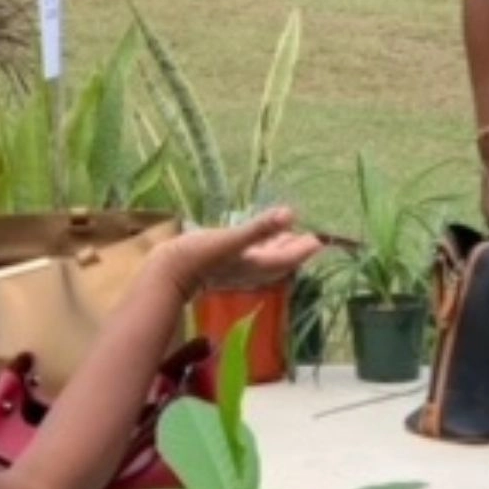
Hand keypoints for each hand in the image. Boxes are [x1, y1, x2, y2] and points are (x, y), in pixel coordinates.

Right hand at [153, 209, 323, 302]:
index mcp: (260, 265)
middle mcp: (253, 269)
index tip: (323, 237)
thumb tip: (290, 214)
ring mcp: (239, 268)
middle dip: (297, 247)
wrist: (166, 274)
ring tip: (291, 231)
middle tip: (313, 234)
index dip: (307, 247)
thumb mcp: (231, 240)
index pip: (292, 257)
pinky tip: (258, 236)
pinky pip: (253, 254)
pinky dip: (263, 244)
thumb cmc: (199, 257)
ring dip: (280, 245)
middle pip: (282, 258)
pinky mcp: (226, 263)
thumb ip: (260, 228)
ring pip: (268, 257)